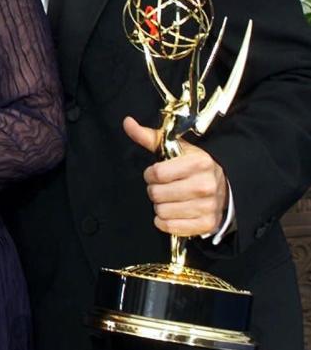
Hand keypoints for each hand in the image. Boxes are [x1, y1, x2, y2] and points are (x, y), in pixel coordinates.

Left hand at [123, 117, 229, 236]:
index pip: (157, 173)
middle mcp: (206, 185)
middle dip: (154, 190)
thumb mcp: (174, 148)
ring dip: (160, 206)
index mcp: (199, 163)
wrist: (223, 186)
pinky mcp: (207, 224)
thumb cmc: (192, 166)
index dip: (150, 174)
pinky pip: (170, 227)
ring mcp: (208, 206)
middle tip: (164, 187)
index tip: (156, 173)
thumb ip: (149, 136)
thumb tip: (127, 122)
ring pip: (161, 211)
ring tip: (170, 199)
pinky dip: (165, 222)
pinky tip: (172, 212)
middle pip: (157, 194)